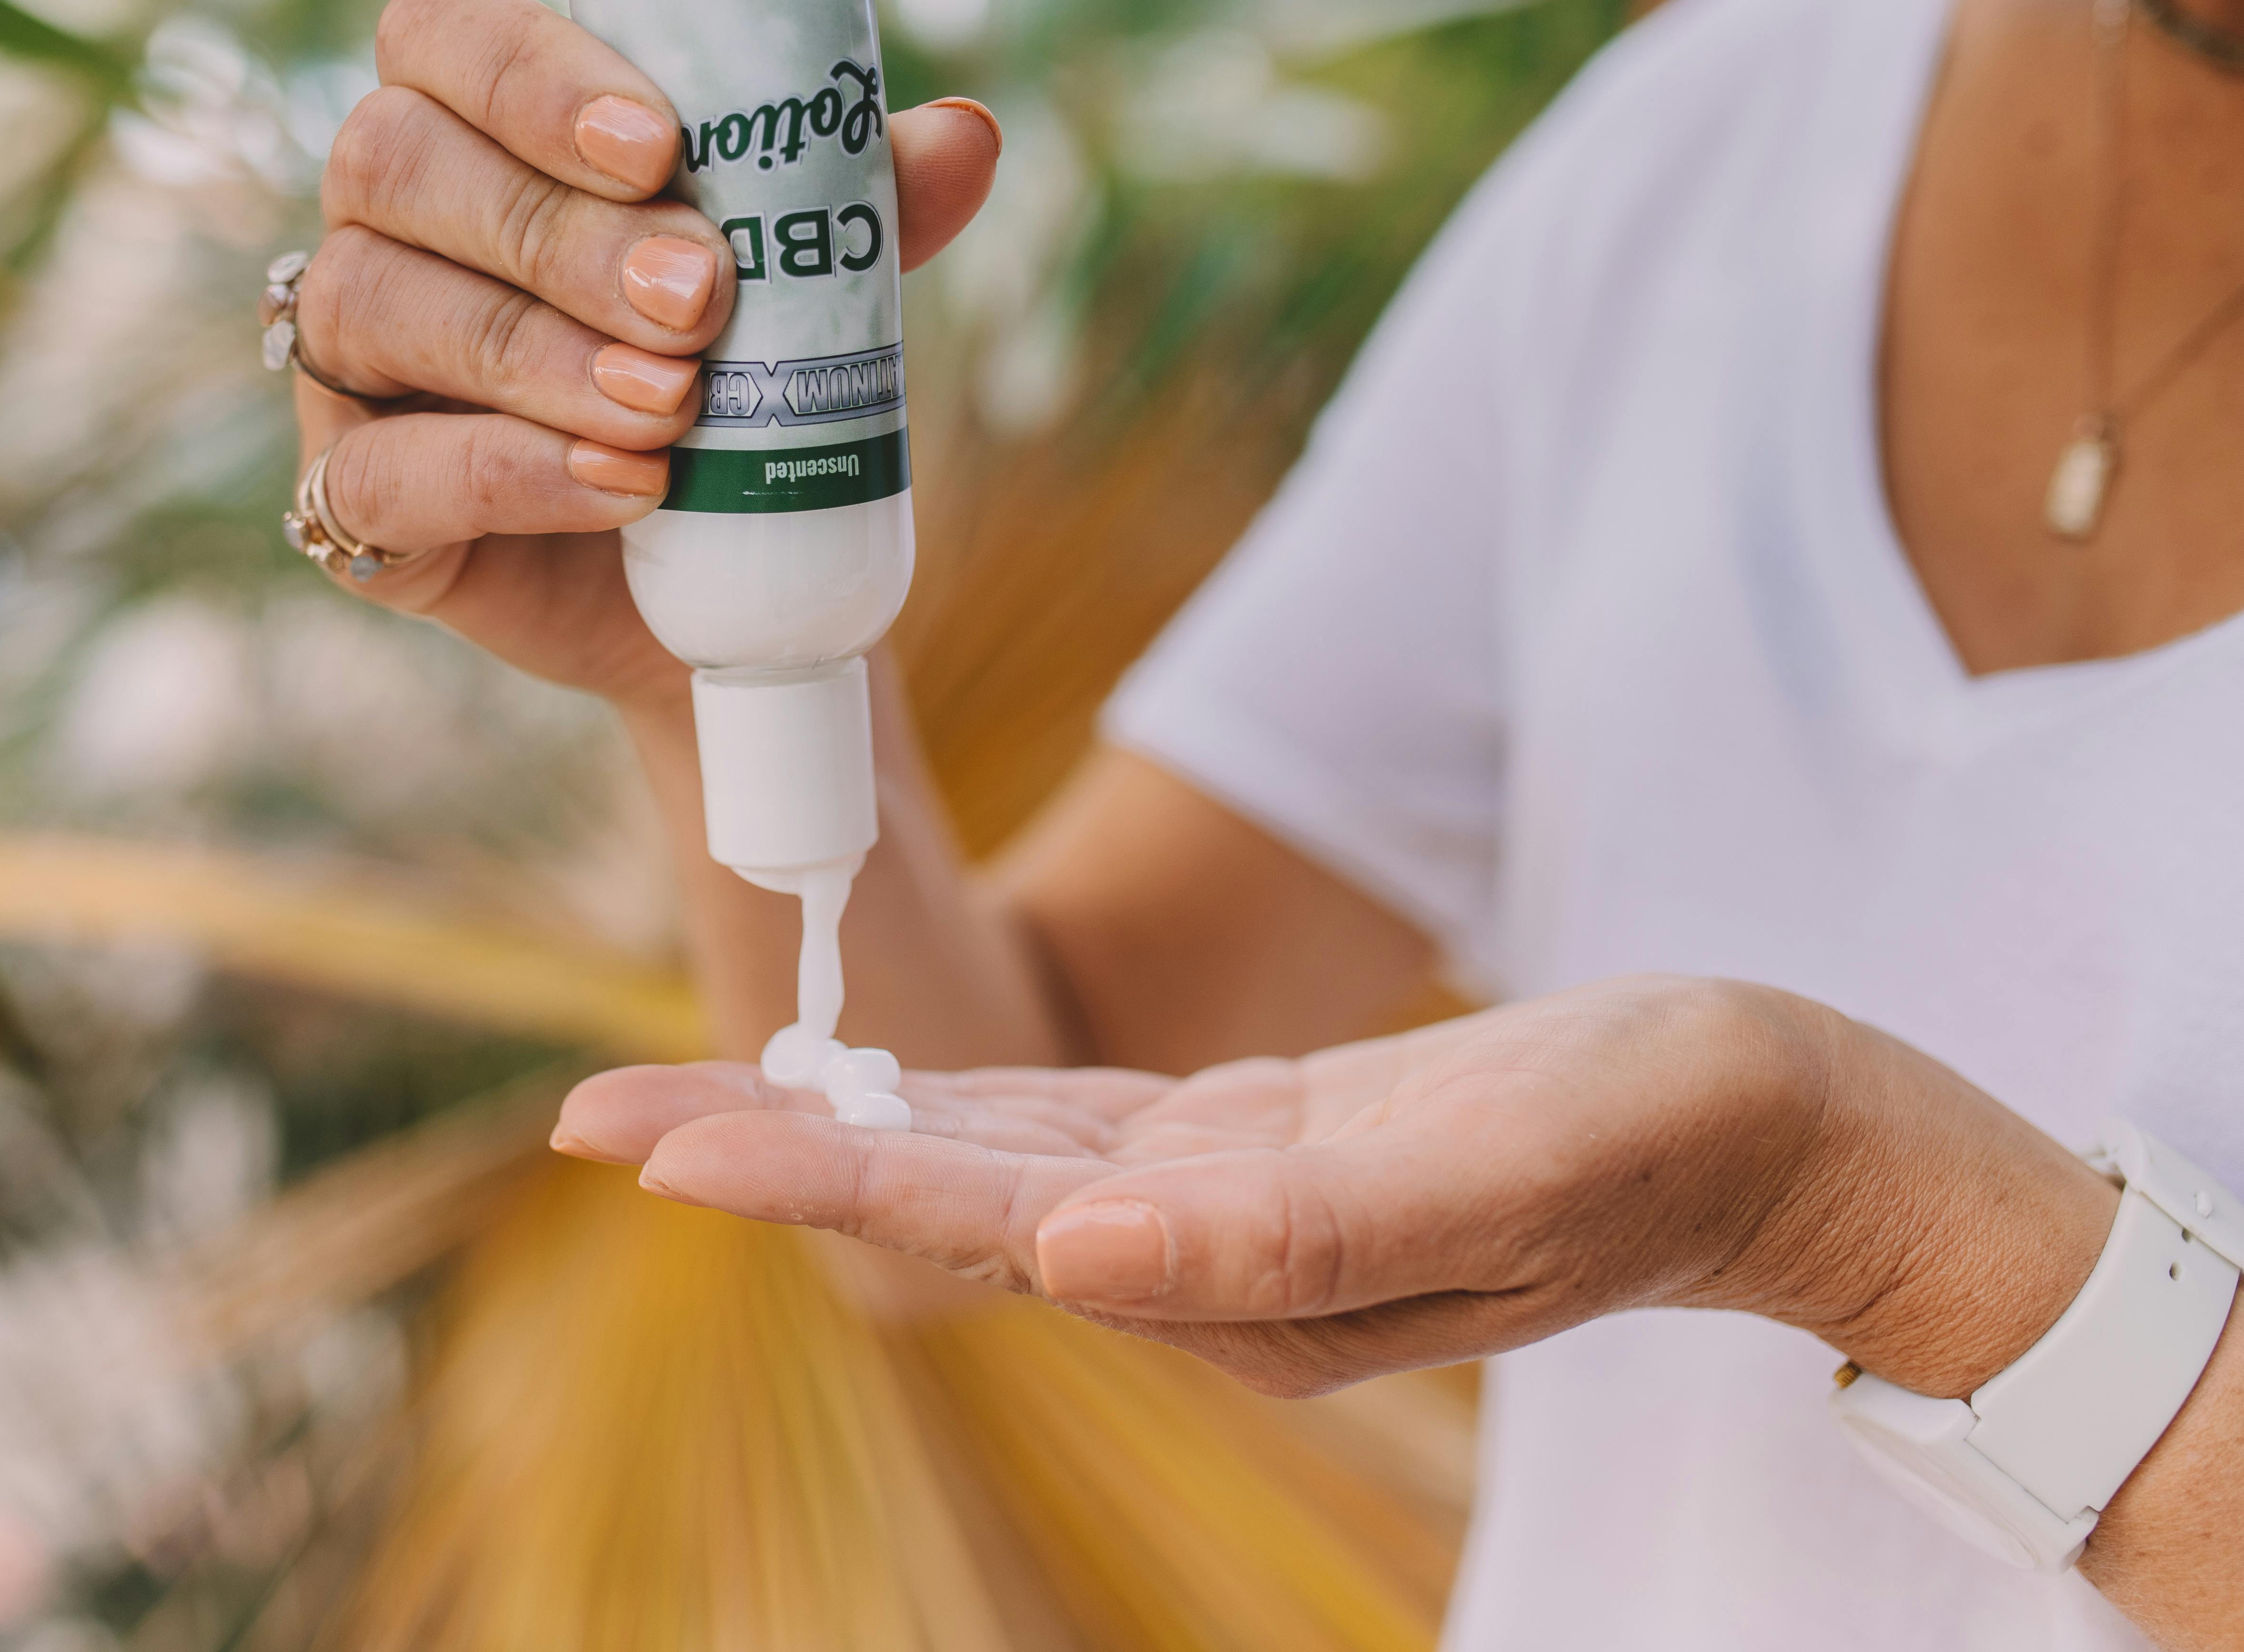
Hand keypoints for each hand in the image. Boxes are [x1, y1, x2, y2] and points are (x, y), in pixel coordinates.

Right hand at [290, 0, 1001, 705]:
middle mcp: (381, 219)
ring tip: (671, 406)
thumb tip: (968, 136)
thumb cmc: (733, 379)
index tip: (660, 145)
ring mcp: (346, 359)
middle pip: (398, 162)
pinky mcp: (349, 492)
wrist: (717, 572)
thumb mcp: (799, 284)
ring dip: (537, 353)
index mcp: (469, 121)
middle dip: (559, 232)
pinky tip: (617, 488)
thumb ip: (853, 206)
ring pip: (375, 306)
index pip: (440, 31)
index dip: (530, 75)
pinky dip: (503, 473)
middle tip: (700, 300)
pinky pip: (374, 471)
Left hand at [553, 976, 2115, 1397]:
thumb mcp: (1488, 1162)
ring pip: (976, 1165)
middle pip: (932, 1200)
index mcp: (1231, 1270)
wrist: (1771, 1132)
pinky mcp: (1250, 1145)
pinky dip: (945, 1106)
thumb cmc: (1655, 1133)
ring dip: (826, 1130)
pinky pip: (1060, 1131)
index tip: (645, 1147)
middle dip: (761, 1156)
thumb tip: (1069, 1248)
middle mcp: (1197, 1254)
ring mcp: (1216, 1202)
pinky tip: (860, 1087)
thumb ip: (1278, 1229)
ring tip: (680, 1100)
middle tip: (586, 1117)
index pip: (968, 1224)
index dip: (799, 1176)